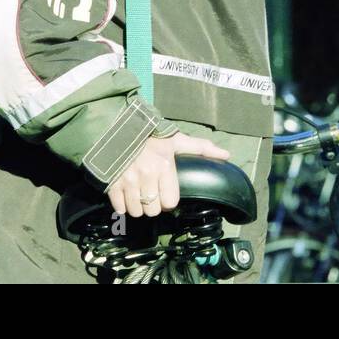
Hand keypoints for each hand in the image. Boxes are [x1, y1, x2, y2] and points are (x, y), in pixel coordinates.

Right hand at [107, 132, 230, 217]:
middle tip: (151, 194)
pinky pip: (119, 207)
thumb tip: (227, 155)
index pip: (170, 202)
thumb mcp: (176, 139)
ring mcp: (128, 180)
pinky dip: (122, 205)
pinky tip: (126, 194)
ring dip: (138, 207)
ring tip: (139, 195)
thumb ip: (201, 148)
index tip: (165, 193)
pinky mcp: (112, 183)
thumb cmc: (151, 134)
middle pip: (153, 211)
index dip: (168, 200)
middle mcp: (146, 175)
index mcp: (164, 165)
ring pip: (136, 212)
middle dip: (153, 205)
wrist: (118, 126)